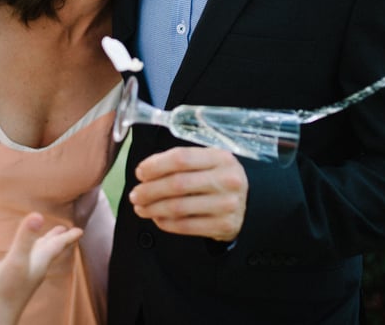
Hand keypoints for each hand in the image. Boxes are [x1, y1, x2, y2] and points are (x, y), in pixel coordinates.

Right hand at [0, 213, 82, 324]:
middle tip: (62, 229)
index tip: (80, 230)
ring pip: (25, 255)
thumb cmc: (9, 290)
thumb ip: (25, 238)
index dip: (68, 237)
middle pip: (46, 250)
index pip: (57, 246)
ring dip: (28, 243)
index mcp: (39, 262)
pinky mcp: (0, 280)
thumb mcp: (17, 260)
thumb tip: (36, 215)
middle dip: (54, 239)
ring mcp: (16, 274)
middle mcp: (31, 268)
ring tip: (30, 232)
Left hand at [129, 146, 247, 241]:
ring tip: (140, 208)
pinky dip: (165, 223)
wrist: (250, 203)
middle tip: (134, 194)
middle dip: (149, 190)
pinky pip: (185, 226)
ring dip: (153, 208)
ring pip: (178, 207)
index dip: (155, 165)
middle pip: (177, 184)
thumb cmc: (219, 178)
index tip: (139, 173)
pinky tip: (157, 218)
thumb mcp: (209, 161)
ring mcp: (227, 204)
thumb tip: (146, 171)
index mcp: (221, 158)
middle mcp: (227, 180)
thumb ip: (182, 161)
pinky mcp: (223, 226)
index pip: (181, 158)